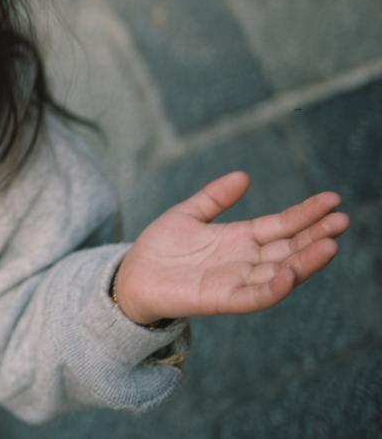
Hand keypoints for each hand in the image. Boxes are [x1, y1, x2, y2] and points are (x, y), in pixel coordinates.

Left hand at [114, 172, 348, 324]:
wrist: (133, 275)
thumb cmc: (161, 247)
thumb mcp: (189, 213)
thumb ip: (215, 197)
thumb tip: (244, 176)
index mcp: (240, 238)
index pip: (282, 225)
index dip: (306, 214)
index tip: (332, 200)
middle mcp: (245, 260)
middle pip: (289, 248)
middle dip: (316, 235)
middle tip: (342, 220)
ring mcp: (236, 280)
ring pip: (279, 272)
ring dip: (304, 261)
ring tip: (329, 245)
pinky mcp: (220, 299)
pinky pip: (252, 297)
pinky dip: (272, 288)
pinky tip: (288, 275)